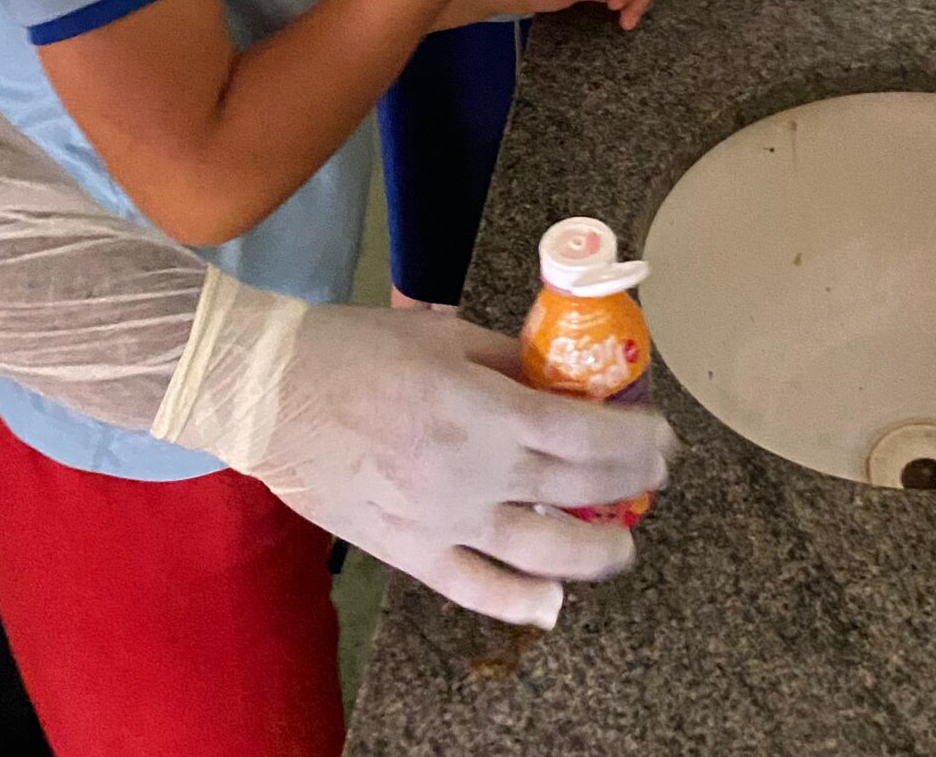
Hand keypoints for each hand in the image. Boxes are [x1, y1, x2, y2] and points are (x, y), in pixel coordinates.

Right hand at [188, 293, 674, 626]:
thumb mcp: (446, 333)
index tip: (662, 438)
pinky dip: (519, 601)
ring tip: (621, 547)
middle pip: (579, 490)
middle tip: (654, 479)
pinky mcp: (410, 552)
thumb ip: (507, 358)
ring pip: (542, 551)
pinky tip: (552, 604)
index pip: (588, 436)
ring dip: (594, 553)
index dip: (637, 440)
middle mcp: (477, 471)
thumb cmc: (357, 350)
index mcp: (489, 407)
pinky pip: (475, 588)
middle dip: (629, 485)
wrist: (272, 393)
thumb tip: (554, 375)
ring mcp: (445, 520)